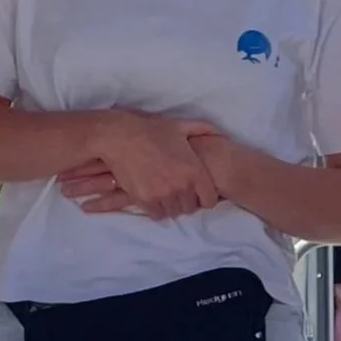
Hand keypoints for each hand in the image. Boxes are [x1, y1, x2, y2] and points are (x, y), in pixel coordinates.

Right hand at [61, 112, 221, 219]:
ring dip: (172, 205)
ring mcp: (163, 195)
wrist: (119, 136)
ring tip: (166, 194)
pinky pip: (158, 214)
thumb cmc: (150, 130)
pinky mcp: (145, 201)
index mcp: (194, 171)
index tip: (198, 192)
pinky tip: (154, 196)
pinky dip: (157, 208)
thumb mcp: (180, 126)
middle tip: (179, 191)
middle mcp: (181, 186)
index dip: (205, 197)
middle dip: (187, 201)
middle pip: (191, 208)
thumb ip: (203, 130)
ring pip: (174, 212)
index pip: (209, 201)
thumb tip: (221, 134)